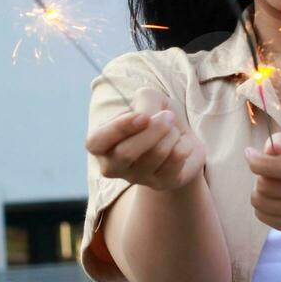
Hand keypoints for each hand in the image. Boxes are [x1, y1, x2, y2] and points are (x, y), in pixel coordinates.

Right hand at [85, 86, 206, 192]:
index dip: (119, 128)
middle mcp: (113, 165)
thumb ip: (143, 102)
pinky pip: (176, 161)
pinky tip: (180, 144)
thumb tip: (147, 119)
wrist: (181, 135)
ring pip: (155, 155)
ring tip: (172, 128)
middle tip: (168, 115)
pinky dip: (184, 144)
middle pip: (126, 153)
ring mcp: (136, 178)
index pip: (96, 142)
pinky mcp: (161, 184)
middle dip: (153, 129)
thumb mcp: (148, 98)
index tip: (143, 116)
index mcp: (101, 142)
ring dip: (171, 133)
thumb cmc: (156, 114)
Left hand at [245, 132, 280, 232]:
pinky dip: (262, 209)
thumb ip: (280, 141)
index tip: (249, 154)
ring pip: (266, 205)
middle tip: (262, 174)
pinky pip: (269, 220)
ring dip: (258, 194)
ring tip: (266, 186)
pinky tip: (270, 199)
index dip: (260, 162)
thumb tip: (272, 149)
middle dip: (258, 179)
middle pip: (271, 188)